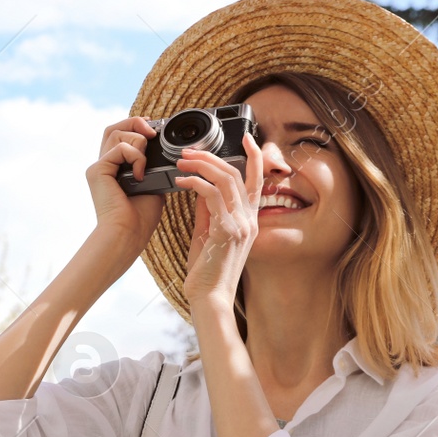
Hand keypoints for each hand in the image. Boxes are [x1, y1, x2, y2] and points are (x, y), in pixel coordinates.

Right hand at [86, 115, 165, 255]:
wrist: (128, 234)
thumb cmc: (140, 217)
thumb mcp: (153, 184)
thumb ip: (152, 166)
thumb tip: (164, 151)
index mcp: (115, 167)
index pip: (120, 135)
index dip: (136, 127)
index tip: (154, 130)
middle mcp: (104, 164)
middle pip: (113, 128)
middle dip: (134, 122)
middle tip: (152, 131)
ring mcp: (98, 166)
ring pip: (115, 133)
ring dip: (137, 141)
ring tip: (146, 161)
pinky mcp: (97, 170)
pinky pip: (119, 148)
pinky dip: (135, 156)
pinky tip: (140, 173)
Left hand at [172, 130, 262, 308]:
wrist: (209, 299)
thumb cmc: (207, 272)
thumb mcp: (208, 235)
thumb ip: (208, 211)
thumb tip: (200, 187)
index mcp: (249, 220)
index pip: (257, 180)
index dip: (254, 156)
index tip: (246, 137)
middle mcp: (249, 220)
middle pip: (238, 173)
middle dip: (212, 156)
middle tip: (189, 151)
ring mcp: (240, 225)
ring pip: (226, 179)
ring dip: (201, 165)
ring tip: (181, 161)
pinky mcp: (226, 231)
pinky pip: (212, 195)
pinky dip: (195, 182)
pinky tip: (180, 181)